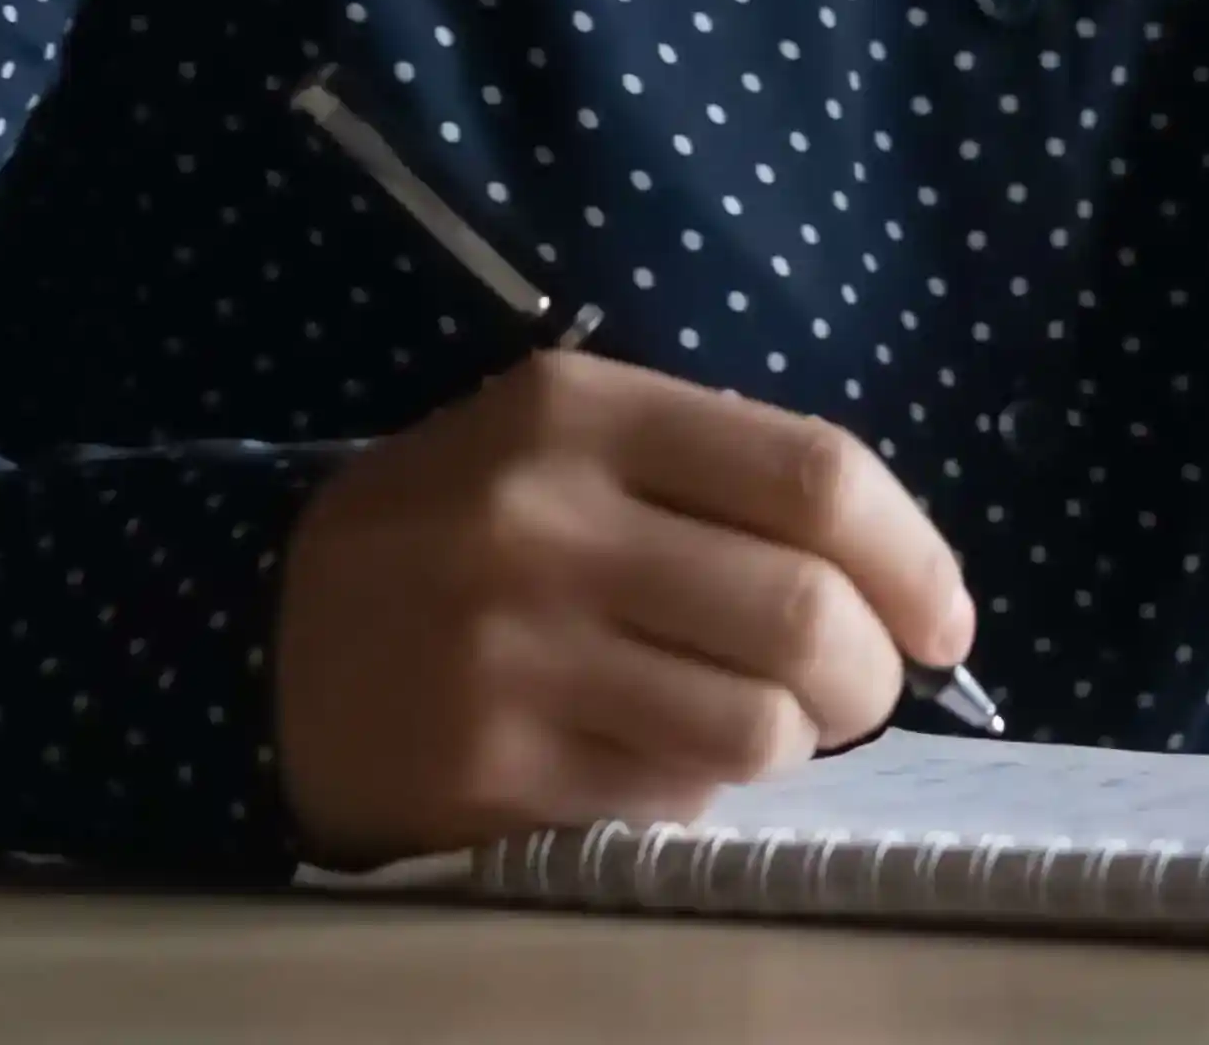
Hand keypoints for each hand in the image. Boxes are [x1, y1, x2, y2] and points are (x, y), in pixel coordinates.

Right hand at [270, 350, 975, 865]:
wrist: (265, 642)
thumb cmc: (464, 537)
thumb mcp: (566, 449)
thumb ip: (719, 480)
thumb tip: (904, 581)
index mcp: (582, 412)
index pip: (817, 477)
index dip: (915, 557)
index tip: (944, 618)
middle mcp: (543, 522)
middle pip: (803, 610)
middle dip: (870, 672)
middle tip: (859, 691)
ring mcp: (509, 651)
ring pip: (755, 724)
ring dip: (794, 742)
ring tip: (763, 728)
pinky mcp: (488, 765)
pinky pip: (672, 796)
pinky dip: (700, 789)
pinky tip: (657, 756)